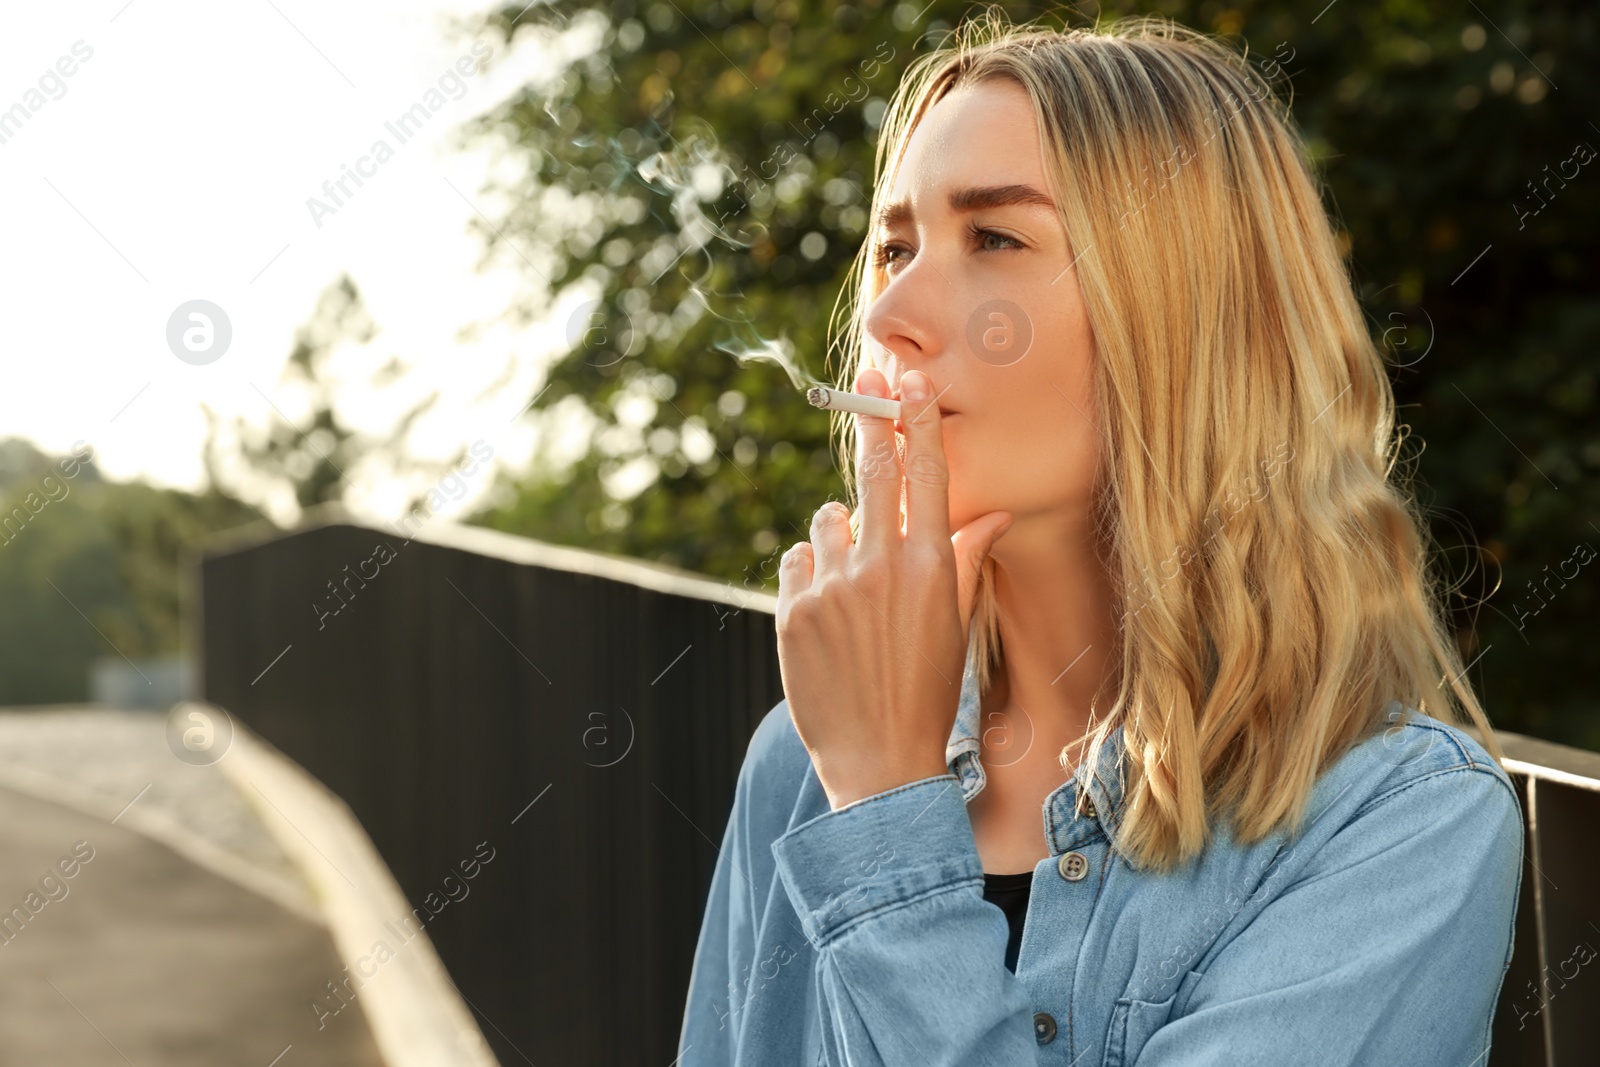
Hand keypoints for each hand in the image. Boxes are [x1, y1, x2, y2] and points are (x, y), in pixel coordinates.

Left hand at [777, 367, 1014, 809]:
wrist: (878, 761)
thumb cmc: (926, 691)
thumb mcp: (956, 624)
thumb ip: (967, 559)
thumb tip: (992, 513)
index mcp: (930, 567)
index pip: (926, 474)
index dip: (916, 421)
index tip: (908, 381)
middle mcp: (880, 567)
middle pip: (872, 474)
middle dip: (871, 425)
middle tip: (866, 388)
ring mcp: (832, 587)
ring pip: (827, 520)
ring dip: (839, 532)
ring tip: (853, 581)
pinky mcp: (792, 609)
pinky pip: (797, 559)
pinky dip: (810, 570)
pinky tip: (827, 607)